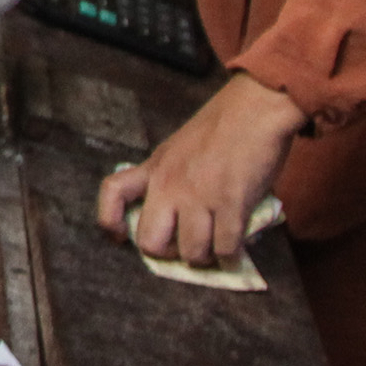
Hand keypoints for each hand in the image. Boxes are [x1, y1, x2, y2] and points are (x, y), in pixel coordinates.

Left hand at [98, 73, 306, 267]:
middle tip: (184, 246)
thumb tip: (182, 215)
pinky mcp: (230, 204)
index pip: (112, 192)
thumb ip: (174, 176)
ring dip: (205, 258)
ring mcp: (198, 196)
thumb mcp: (181, 147)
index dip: (109, 221)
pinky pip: (225, 249)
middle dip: (168, 253)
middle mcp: (169, 184)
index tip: (120, 236)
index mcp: (155, 167)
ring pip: (190, 253)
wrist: (255, 107)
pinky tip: (236, 250)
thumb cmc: (224, 124)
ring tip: (215, 249)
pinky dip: (231, 257)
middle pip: (149, 242)